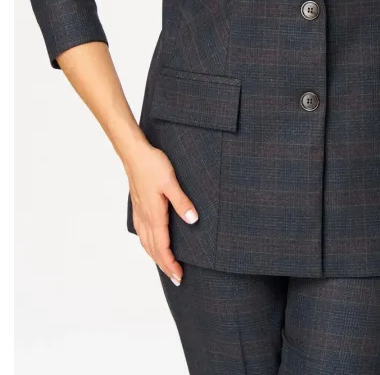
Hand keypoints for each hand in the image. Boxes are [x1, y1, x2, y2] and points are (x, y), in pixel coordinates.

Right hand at [124, 142, 198, 285]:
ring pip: (146, 243)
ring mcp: (139, 213)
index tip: (179, 276)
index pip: (162, 247)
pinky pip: (142, 233)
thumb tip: (193, 221)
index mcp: (154, 215)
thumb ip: (182, 202)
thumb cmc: (153, 166)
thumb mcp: (171, 183)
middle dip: (164, 265)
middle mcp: (145, 218)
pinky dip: (148, 245)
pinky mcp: (138, 207)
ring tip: (165, 266)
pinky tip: (152, 243)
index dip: (170, 264)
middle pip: (153, 250)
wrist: (134, 154)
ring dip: (156, 257)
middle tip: (176, 279)